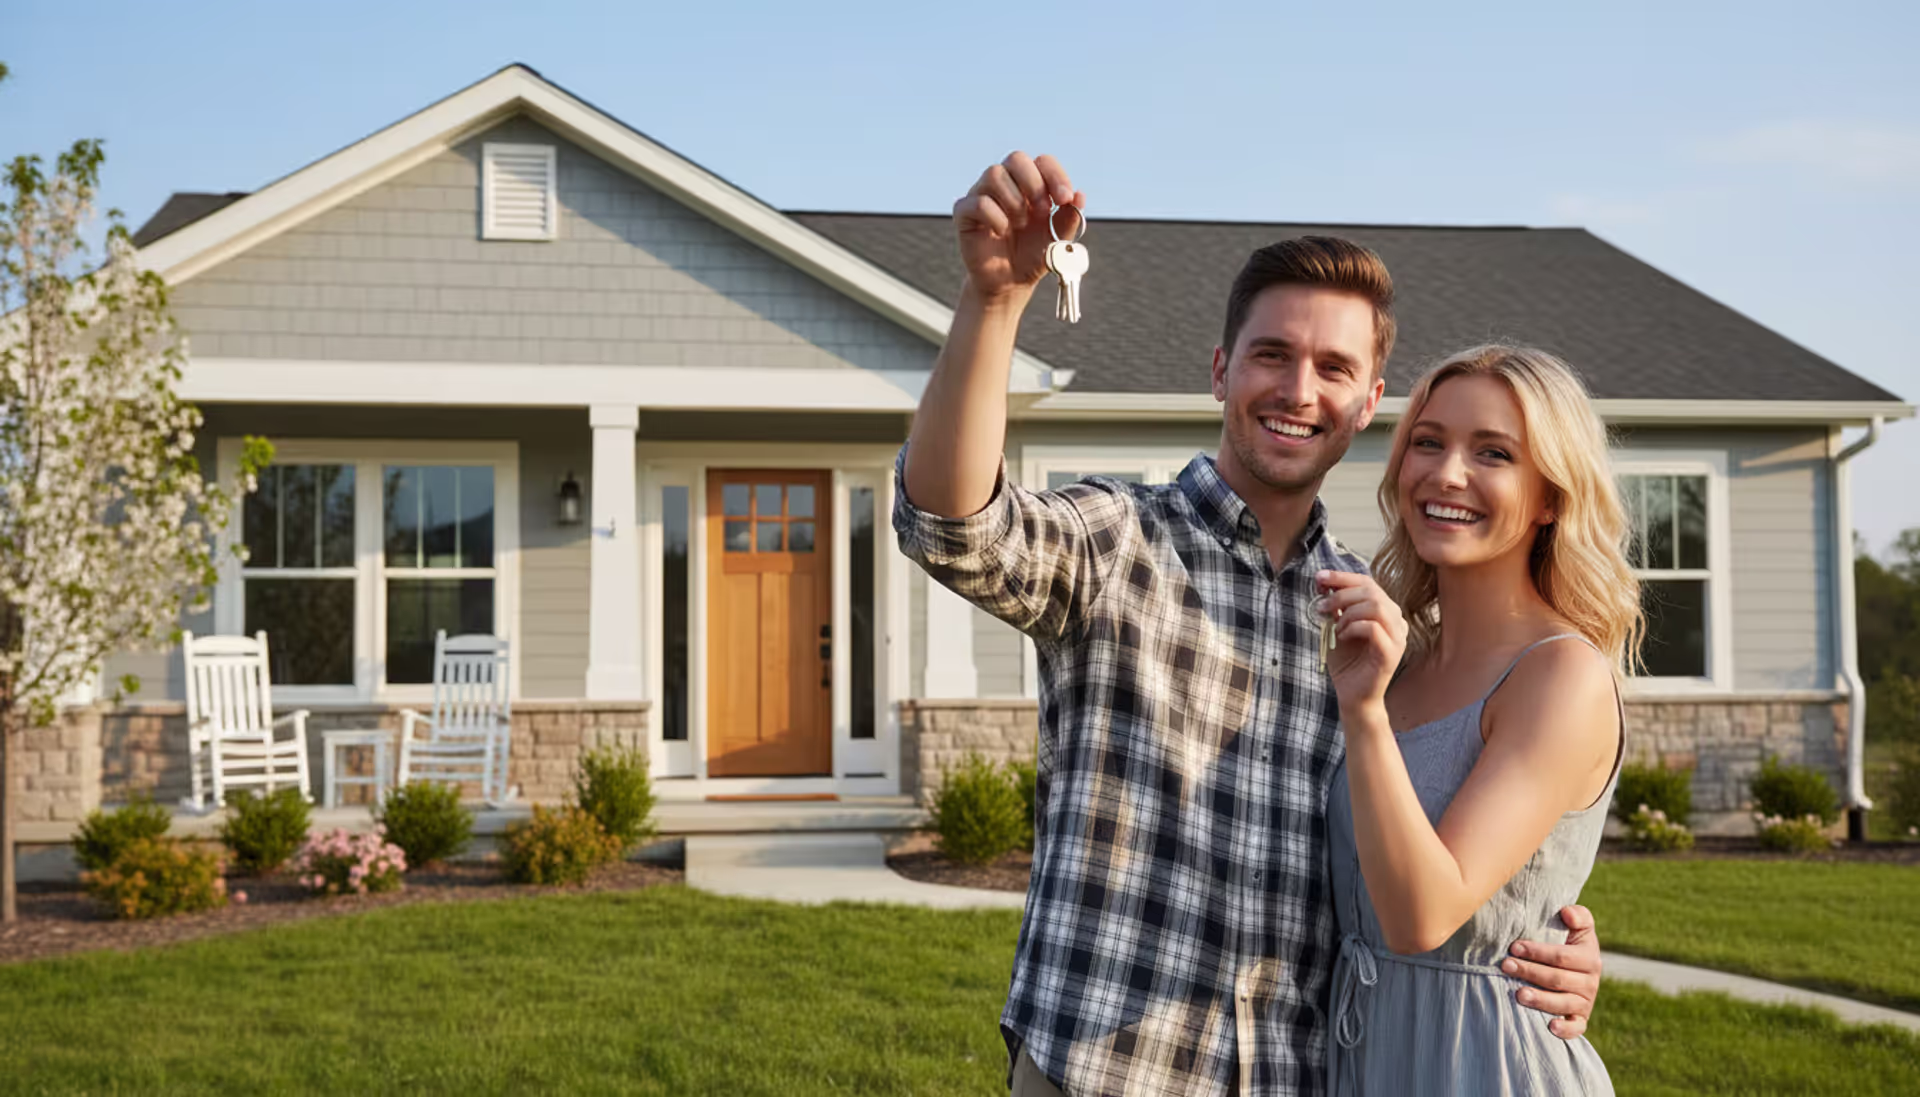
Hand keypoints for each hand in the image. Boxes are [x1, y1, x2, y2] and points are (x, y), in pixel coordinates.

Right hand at [952, 152, 1083, 302]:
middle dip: (1034, 184)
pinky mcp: (964, 213)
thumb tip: (1080, 195)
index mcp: (1031, 185)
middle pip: (1016, 158)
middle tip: (1042, 211)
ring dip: (1014, 200)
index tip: (1064, 199)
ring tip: (1020, 224)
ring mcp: (982, 195)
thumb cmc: (1032, 255)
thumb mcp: (1058, 239)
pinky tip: (1002, 231)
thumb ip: (1069, 218)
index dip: (1055, 175)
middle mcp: (1006, 184)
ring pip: (994, 174)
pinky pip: (977, 202)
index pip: (1042, 162)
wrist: (1009, 282)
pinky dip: (995, 217)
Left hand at [1314, 570, 1406, 712]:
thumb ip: (1335, 607)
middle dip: (1341, 594)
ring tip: (1334, 625)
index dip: (1342, 577)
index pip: (1368, 583)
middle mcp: (1396, 621)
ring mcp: (1397, 637)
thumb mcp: (1336, 627)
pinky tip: (1341, 637)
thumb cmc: (1346, 662)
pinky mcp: (1392, 653)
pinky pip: (1374, 628)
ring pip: (1376, 606)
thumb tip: (1324, 582)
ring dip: (1347, 611)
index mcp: (1385, 612)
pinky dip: (1352, 628)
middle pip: (1372, 591)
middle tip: (1321, 606)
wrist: (1353, 696)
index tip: (1319, 577)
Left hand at [1503, 904, 1602, 1039]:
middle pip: (1557, 979)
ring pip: (1563, 1003)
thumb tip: (1567, 913)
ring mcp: (1585, 1002)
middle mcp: (1590, 982)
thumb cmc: (1568, 942)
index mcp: (1589, 957)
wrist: (1577, 967)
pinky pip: (1577, 1028)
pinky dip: (1566, 1029)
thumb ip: (1578, 915)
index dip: (1538, 952)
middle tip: (1506, 966)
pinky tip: (1550, 1027)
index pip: (1562, 956)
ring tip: (1518, 994)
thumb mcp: (1577, 926)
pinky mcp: (1581, 1019)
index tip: (1514, 947)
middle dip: (1530, 972)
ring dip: (1540, 999)